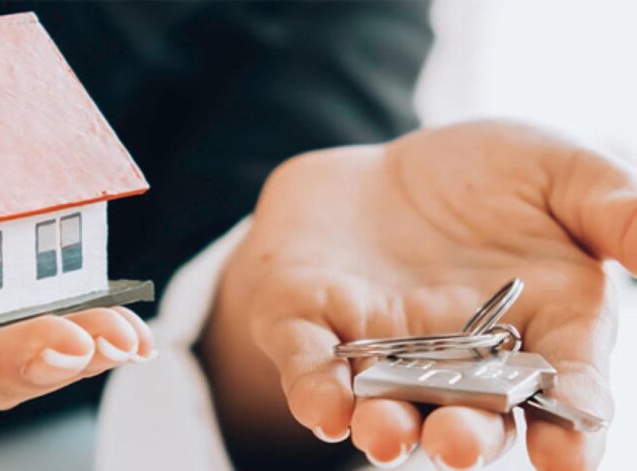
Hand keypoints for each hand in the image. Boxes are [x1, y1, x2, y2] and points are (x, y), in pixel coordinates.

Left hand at [203, 121, 626, 469]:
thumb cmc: (485, 174)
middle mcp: (459, 360)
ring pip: (386, 404)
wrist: (382, 162)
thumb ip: (615, 210)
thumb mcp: (559, 172)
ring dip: (386, 427)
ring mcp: (381, 347)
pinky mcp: (311, 323)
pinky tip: (322, 408)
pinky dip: (313, 388)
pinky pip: (308, 365)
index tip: (567, 456)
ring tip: (385, 436)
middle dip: (464, 437)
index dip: (569, 429)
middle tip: (457, 446)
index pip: (561, 391)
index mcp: (537, 330)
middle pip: (469, 416)